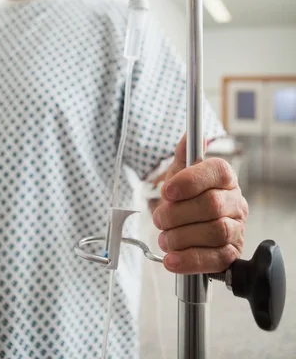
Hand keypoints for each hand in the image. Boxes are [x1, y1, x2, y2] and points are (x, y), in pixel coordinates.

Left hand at [152, 134, 247, 274]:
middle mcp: (236, 201)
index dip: (189, 181)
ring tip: (165, 239)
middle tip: (159, 219)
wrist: (192, 227)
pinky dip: (190, 260)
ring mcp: (237, 228)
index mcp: (224, 177)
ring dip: (181, 237)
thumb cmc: (187, 197)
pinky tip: (172, 259)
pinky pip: (215, 259)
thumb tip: (190, 136)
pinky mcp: (232, 254)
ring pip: (214, 232)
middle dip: (177, 214)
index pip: (216, 171)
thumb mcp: (180, 173)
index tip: (167, 191)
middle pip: (211, 205)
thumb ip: (184, 155)